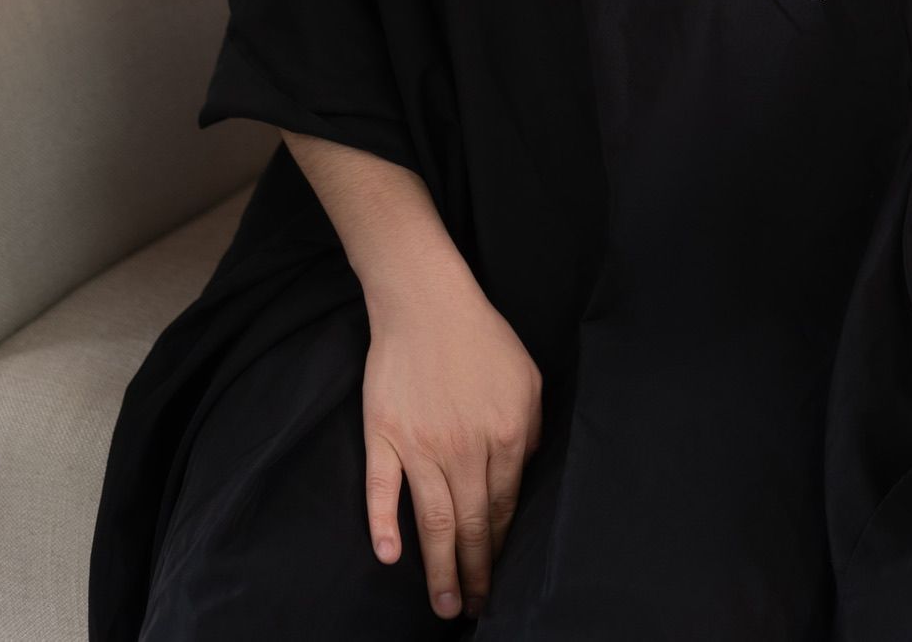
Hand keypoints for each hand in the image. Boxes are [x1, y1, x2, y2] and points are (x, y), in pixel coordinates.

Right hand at [363, 271, 543, 621]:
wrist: (425, 300)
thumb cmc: (480, 336)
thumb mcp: (527, 379)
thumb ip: (529, 432)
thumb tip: (522, 477)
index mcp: (506, 435)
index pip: (504, 509)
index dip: (500, 549)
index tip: (498, 578)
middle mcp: (465, 448)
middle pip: (472, 525)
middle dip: (475, 575)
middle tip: (473, 611)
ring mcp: (421, 444)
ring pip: (434, 521)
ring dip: (439, 569)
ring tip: (443, 605)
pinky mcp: (384, 434)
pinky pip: (382, 489)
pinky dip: (384, 525)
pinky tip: (389, 556)